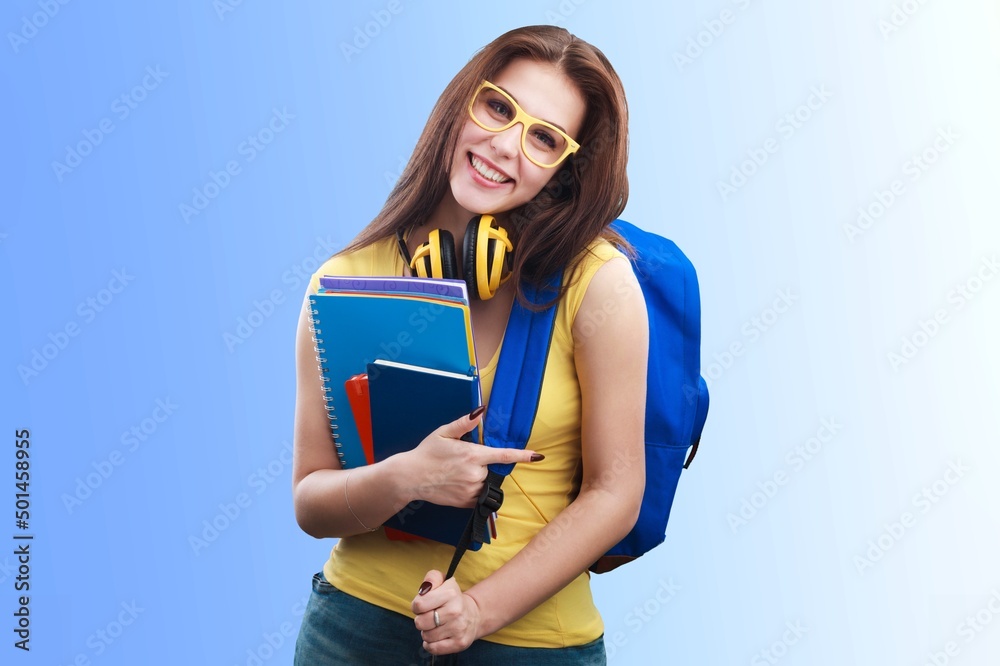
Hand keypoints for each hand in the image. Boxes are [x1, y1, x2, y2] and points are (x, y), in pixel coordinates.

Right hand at [402, 407, 542, 508]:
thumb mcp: (444, 432)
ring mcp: (471, 490)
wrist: (410, 477)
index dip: (522, 455)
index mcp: (473, 455)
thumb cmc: (427, 453)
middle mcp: (475, 474)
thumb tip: (480, 410)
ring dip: (476, 478)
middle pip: (490, 469)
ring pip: (484, 483)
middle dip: (480, 465)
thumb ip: (464, 423)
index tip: (537, 456)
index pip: (503, 456)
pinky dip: (471, 490)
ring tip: (455, 474)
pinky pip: (477, 496)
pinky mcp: (465, 502)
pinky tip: (455, 484)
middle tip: (458, 462)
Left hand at [412, 570, 481, 655]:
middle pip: (420, 622)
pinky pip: (433, 648)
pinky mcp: (459, 643)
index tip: (423, 605)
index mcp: (450, 593)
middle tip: (430, 616)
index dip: (417, 606)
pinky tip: (436, 637)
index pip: (418, 605)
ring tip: (436, 626)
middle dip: (421, 620)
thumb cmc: (452, 598)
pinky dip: (430, 645)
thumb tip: (423, 590)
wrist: (474, 614)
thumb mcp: (443, 582)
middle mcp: (455, 611)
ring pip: (426, 636)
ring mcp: (458, 628)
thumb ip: (431, 578)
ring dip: (427, 632)